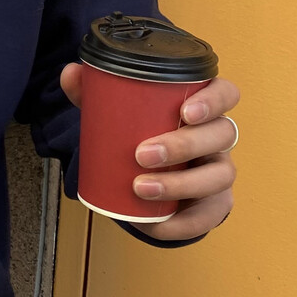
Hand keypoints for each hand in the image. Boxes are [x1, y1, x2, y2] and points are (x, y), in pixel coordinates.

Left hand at [60, 64, 238, 240]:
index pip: (225, 93)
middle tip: (142, 154)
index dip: (214, 100)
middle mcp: (217, 137)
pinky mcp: (212, 204)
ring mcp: (218, 170)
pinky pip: (207, 216)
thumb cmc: (138, 134)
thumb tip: (71, 73)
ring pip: (219, 175)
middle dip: (184, 145)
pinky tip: (153, 222)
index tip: (184, 112)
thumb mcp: (115, 112)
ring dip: (181, 184)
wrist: (142, 176)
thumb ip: (94, 92)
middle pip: (222, 134)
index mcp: (202, 107)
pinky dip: (179, 223)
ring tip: (140, 187)